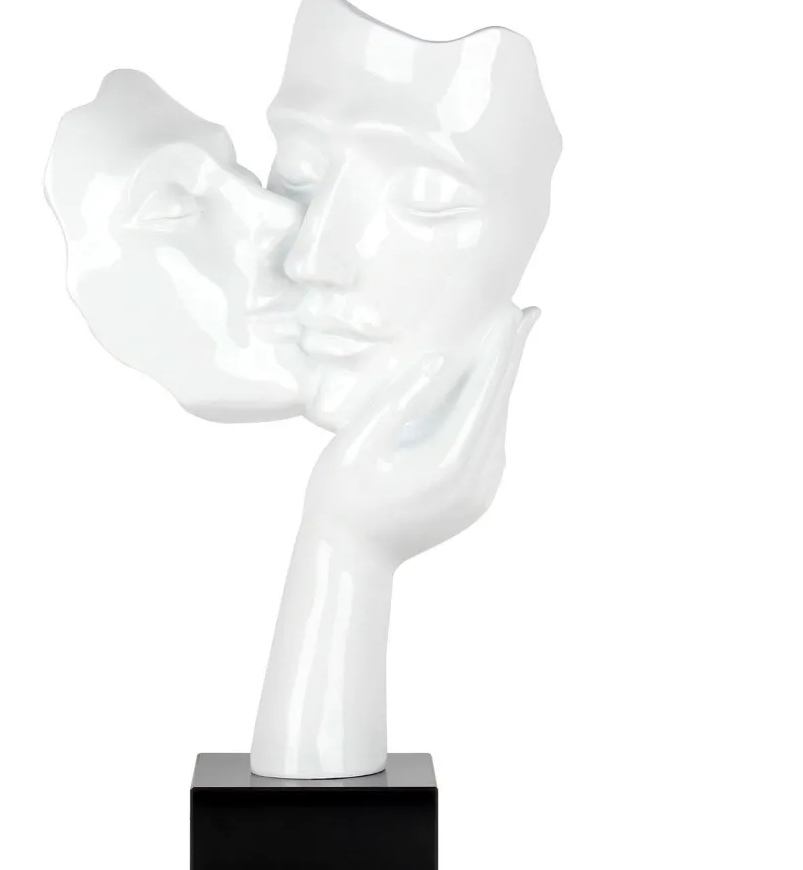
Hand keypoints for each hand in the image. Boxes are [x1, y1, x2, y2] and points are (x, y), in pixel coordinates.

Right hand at [301, 304, 539, 564]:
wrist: (350, 559)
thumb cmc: (341, 498)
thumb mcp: (360, 441)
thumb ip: (401, 400)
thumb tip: (443, 361)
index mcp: (451, 463)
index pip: (485, 392)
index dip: (499, 348)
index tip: (512, 310)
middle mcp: (478, 479)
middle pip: (501, 403)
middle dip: (510, 355)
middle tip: (528, 311)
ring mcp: (482, 491)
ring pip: (498, 422)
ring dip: (501, 380)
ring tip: (509, 338)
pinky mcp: (476, 496)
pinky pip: (490, 441)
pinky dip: (489, 407)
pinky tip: (486, 386)